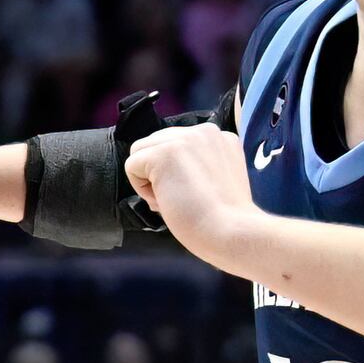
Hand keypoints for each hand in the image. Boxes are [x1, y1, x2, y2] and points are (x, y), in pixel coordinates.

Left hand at [123, 124, 263, 264]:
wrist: (232, 231)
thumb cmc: (225, 218)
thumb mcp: (217, 178)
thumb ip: (197, 164)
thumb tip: (164, 170)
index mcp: (219, 137)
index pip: (177, 144)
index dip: (175, 173)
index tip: (194, 194)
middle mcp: (204, 131)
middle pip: (156, 144)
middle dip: (160, 174)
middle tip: (181, 199)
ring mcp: (183, 139)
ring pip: (140, 152)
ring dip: (149, 180)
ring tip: (174, 199)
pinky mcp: (163, 153)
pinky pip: (131, 166)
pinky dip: (141, 189)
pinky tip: (166, 200)